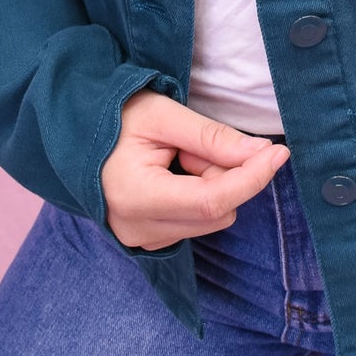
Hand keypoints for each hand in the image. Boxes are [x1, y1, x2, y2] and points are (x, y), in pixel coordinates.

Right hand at [100, 87, 289, 251]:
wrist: (76, 132)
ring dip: (210, 185)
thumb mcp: (164, 115)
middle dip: (223, 174)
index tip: (279, 154)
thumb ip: (211, 137)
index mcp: (138, 197)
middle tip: (195, 143)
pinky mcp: (146, 240)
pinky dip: (197, 197)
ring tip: (178, 156)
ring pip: (210, 219)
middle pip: (216, 211)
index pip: (212, 200)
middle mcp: (138, 229)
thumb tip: (261, 152)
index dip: (251, 178)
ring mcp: (140, 239)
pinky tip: (173, 173)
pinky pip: (194, 223)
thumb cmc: (118, 116)